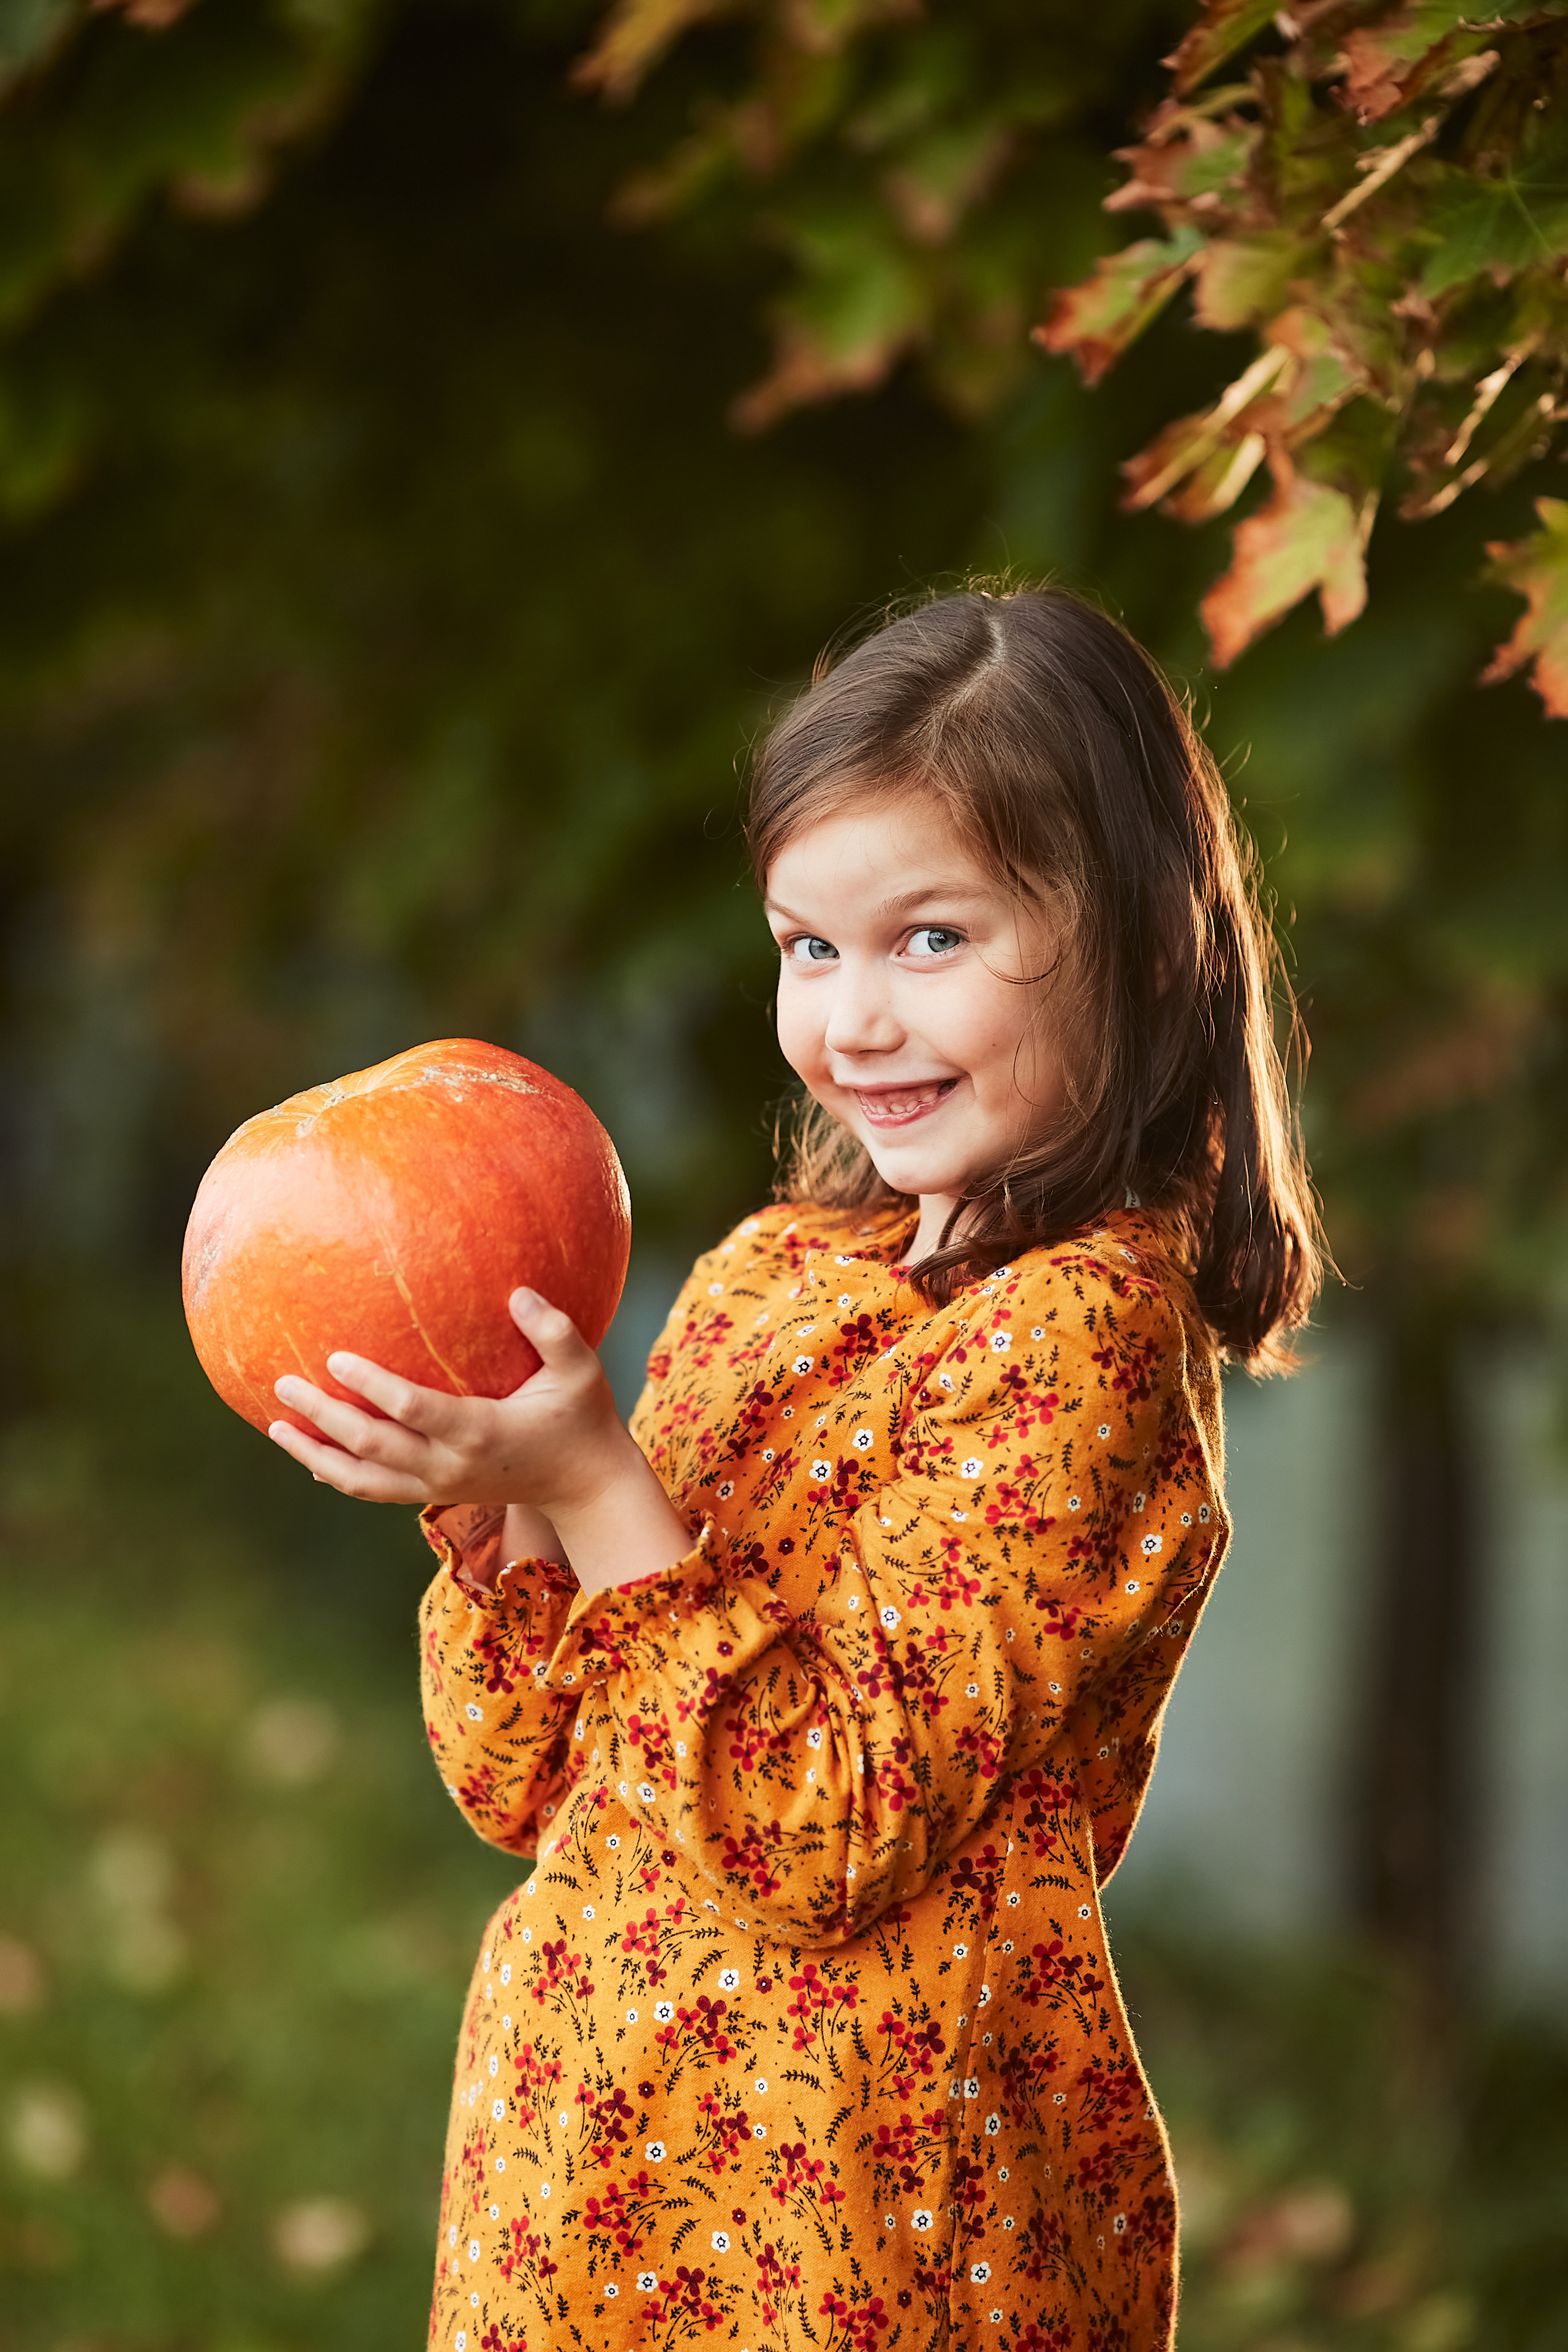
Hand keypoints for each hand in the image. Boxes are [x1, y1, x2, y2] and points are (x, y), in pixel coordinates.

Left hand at [267, 1288, 622, 1516]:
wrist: (586, 1486)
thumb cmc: (583, 1418)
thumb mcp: (581, 1370)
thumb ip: (553, 1330)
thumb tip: (518, 1292)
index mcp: (479, 1431)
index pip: (411, 1410)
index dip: (370, 1387)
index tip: (333, 1358)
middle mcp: (450, 1465)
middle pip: (371, 1446)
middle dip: (323, 1417)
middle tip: (283, 1384)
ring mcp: (439, 1486)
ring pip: (362, 1479)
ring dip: (317, 1453)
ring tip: (278, 1425)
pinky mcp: (436, 1494)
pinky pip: (376, 1490)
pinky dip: (339, 1474)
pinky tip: (311, 1457)